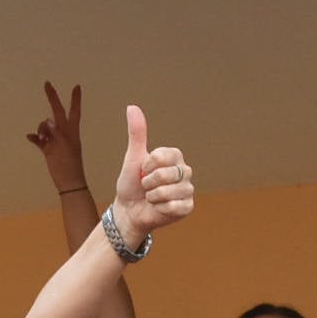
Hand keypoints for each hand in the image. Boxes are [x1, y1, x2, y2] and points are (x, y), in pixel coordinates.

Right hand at [27, 83, 92, 192]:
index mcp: (71, 131)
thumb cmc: (69, 164)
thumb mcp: (63, 146)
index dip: (75, 98)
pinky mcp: (48, 149)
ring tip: (43, 140)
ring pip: (45, 126)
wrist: (69, 183)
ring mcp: (55, 140)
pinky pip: (39, 139)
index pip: (73, 110)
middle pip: (57, 112)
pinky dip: (35, 138)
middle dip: (52, 99)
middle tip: (46, 84)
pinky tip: (30, 138)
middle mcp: (64, 133)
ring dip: (41, 129)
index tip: (77, 85)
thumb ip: (55, 132)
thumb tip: (48, 121)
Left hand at [110, 105, 195, 244]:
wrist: (128, 210)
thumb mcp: (133, 157)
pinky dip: (159, 208)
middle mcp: (185, 171)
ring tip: (152, 197)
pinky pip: (173, 206)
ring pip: (169, 192)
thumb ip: (137, 133)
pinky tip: (158, 208)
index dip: (147, 165)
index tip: (143, 169)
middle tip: (146, 186)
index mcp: (174, 156)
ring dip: (153, 197)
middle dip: (148, 182)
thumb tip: (132, 107)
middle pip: (166, 174)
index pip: (162, 156)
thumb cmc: (131, 183)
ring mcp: (188, 190)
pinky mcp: (187, 207)